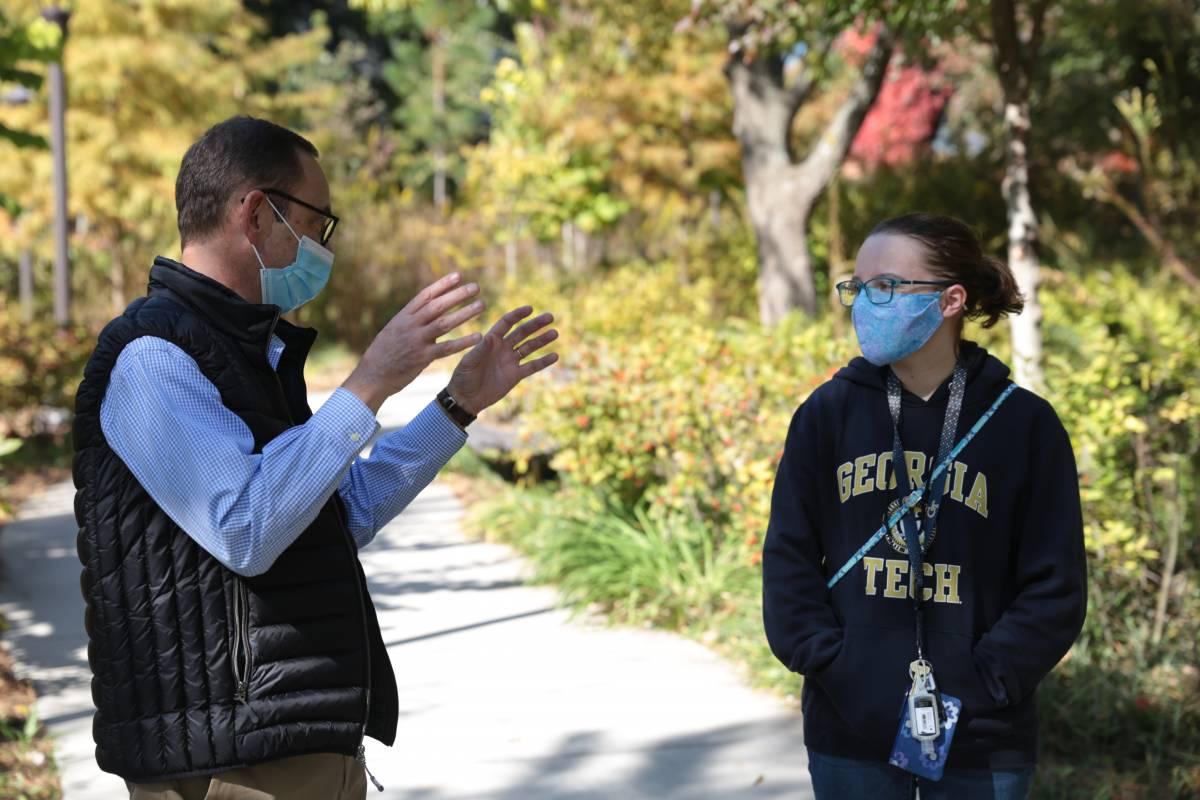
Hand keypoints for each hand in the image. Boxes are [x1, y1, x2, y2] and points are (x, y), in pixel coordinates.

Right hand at [342, 273, 484, 412]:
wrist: (372, 376)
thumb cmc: (384, 353)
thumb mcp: (394, 330)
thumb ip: (411, 320)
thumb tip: (426, 308)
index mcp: (403, 317)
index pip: (425, 296)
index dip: (442, 285)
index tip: (458, 275)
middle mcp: (410, 325)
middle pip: (437, 305)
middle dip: (457, 295)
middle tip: (476, 287)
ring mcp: (416, 341)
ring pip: (444, 323)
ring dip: (464, 313)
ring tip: (481, 305)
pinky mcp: (422, 358)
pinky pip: (446, 348)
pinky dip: (463, 342)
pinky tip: (478, 337)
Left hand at [447, 306, 558, 414]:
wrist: (466, 399)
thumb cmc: (463, 378)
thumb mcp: (469, 362)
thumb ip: (480, 350)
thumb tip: (491, 337)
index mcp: (491, 341)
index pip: (507, 323)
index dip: (518, 315)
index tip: (530, 309)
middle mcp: (503, 348)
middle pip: (522, 333)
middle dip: (536, 324)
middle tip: (550, 317)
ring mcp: (510, 361)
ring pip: (529, 347)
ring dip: (542, 340)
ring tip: (555, 333)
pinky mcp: (516, 375)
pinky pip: (532, 367)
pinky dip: (543, 362)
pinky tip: (555, 356)